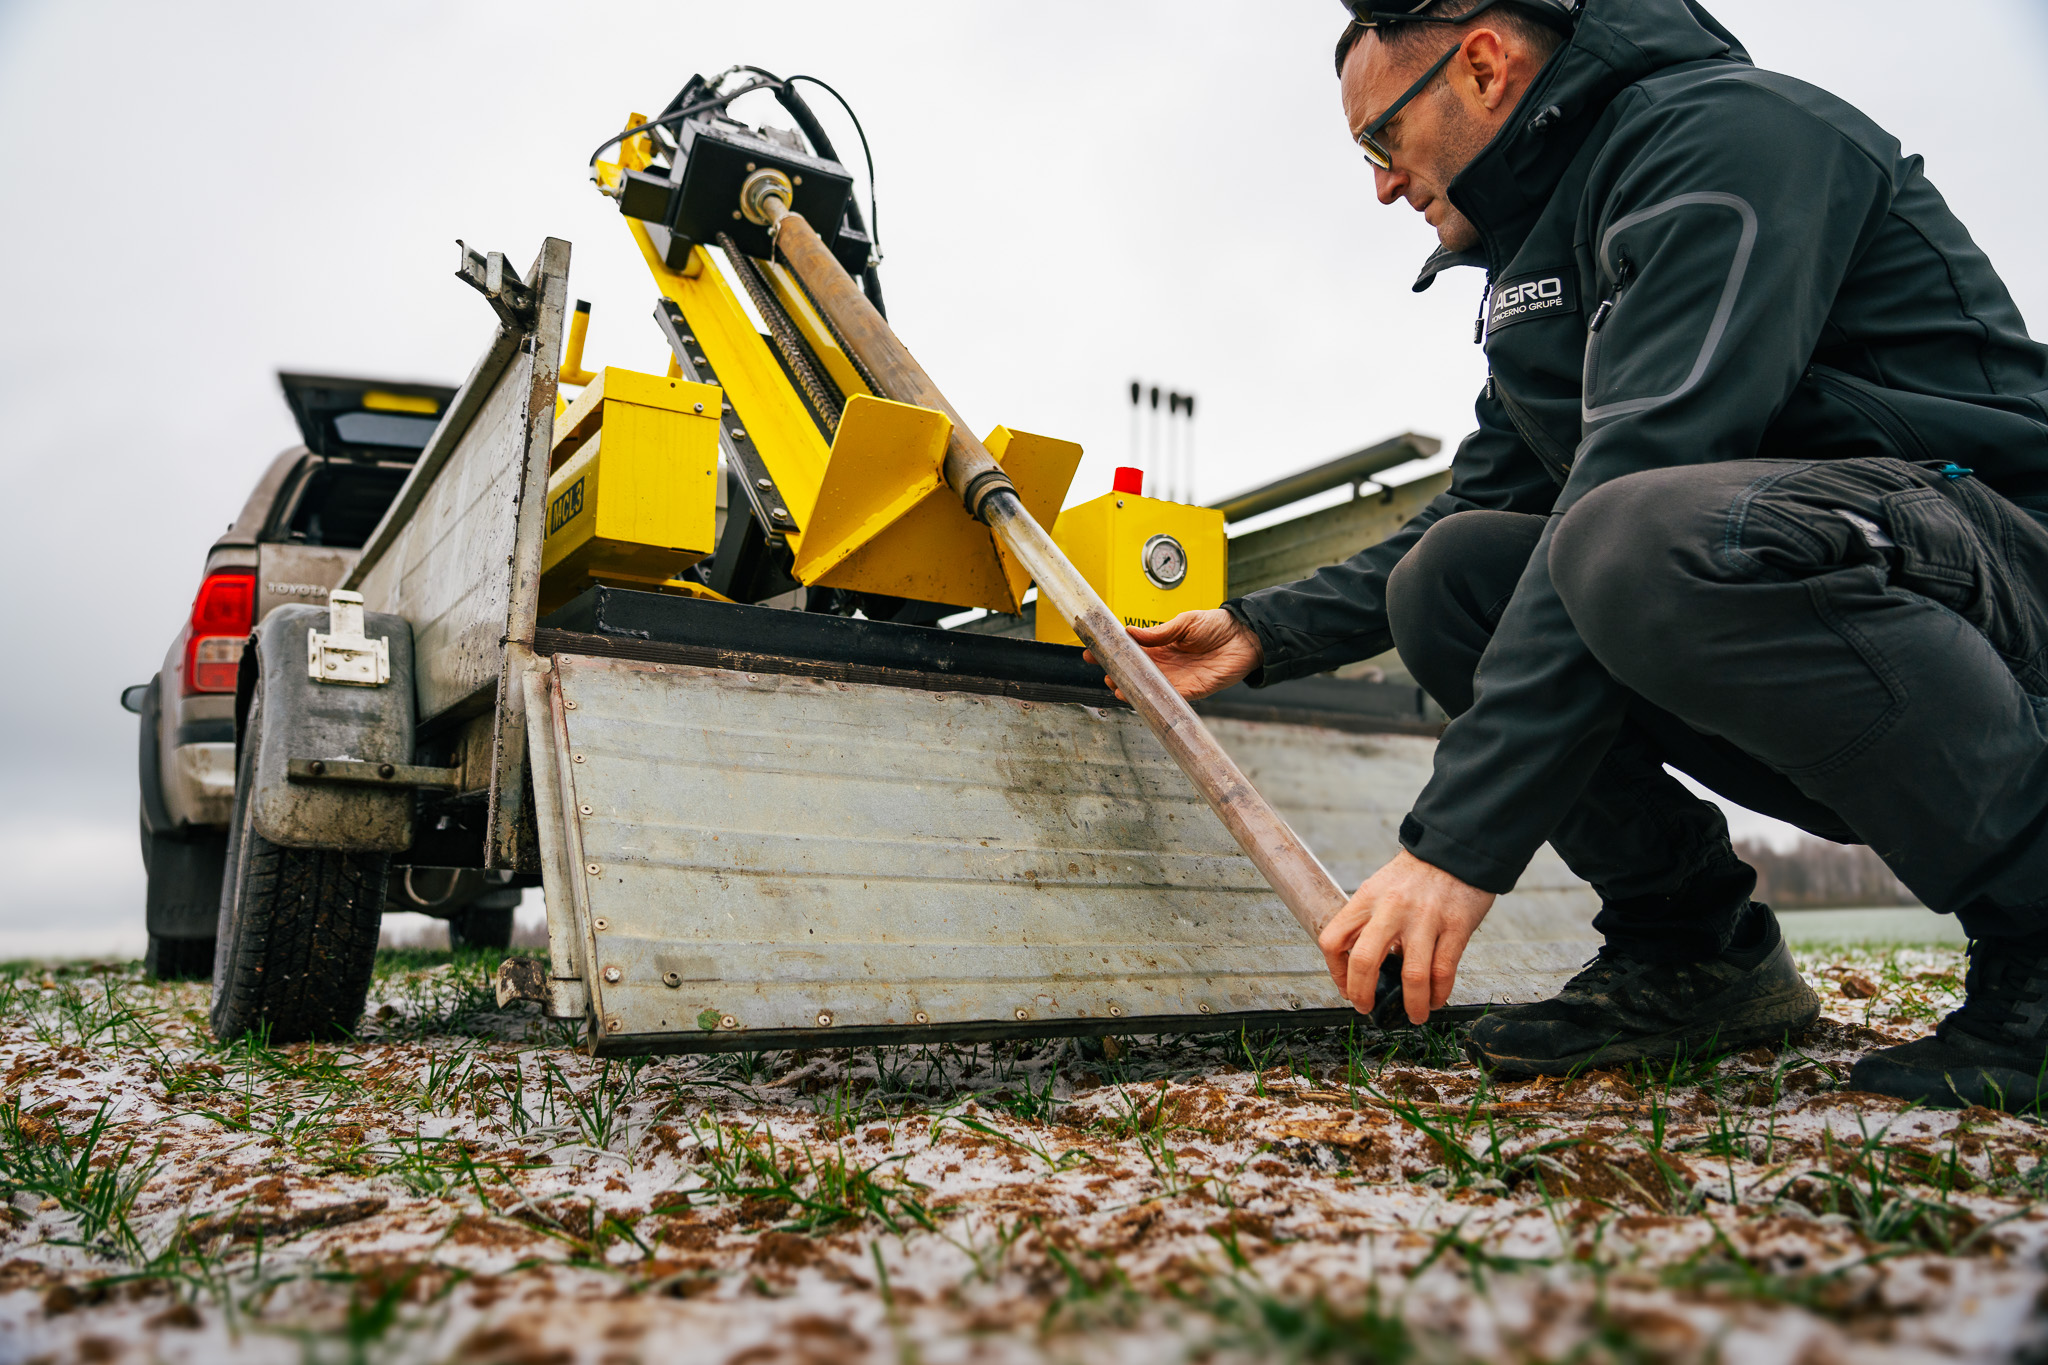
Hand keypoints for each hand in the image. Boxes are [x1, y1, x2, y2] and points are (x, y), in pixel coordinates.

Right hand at [1085, 609, 1262, 701]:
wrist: (1246, 637)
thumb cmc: (1218, 626)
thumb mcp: (1184, 622)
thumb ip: (1159, 632)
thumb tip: (1131, 632)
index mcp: (1162, 644)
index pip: (1132, 650)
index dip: (1114, 651)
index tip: (1094, 651)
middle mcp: (1167, 663)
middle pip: (1136, 672)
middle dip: (1117, 672)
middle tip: (1103, 671)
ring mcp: (1177, 678)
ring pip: (1148, 687)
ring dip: (1130, 688)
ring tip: (1114, 685)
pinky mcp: (1191, 691)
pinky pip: (1168, 697)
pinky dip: (1152, 698)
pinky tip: (1137, 696)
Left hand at [1317, 850, 1495, 1023]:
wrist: (1456, 848)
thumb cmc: (1417, 873)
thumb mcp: (1380, 888)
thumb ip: (1369, 922)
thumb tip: (1361, 966)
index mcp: (1367, 898)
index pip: (1334, 939)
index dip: (1335, 971)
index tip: (1345, 987)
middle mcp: (1391, 909)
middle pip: (1364, 961)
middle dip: (1362, 994)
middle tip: (1367, 1008)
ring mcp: (1425, 919)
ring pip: (1412, 975)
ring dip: (1412, 1004)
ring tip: (1414, 1015)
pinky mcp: (1456, 926)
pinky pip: (1444, 970)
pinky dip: (1438, 993)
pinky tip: (1436, 999)